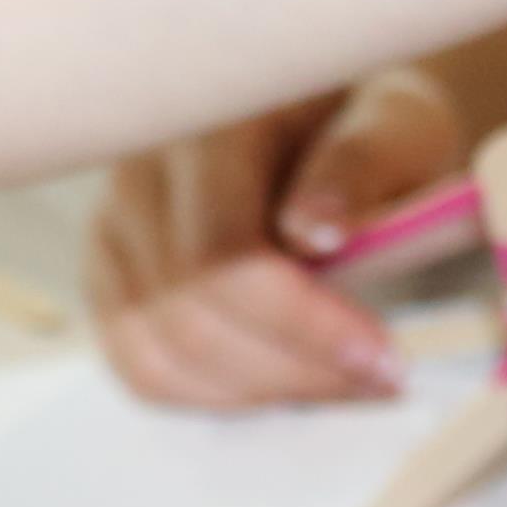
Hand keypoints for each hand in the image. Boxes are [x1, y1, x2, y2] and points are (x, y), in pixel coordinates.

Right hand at [83, 65, 479, 408]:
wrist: (325, 112)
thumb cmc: (368, 121)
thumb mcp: (397, 125)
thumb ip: (361, 165)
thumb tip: (311, 228)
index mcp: (213, 120)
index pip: (225, 253)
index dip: (302, 325)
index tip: (385, 364)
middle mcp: (142, 166)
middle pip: (186, 313)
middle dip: (292, 369)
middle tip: (379, 380)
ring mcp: (114, 219)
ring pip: (160, 352)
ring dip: (260, 390)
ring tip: (338, 379)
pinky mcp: (109, 267)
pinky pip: (142, 364)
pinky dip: (216, 394)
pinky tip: (281, 379)